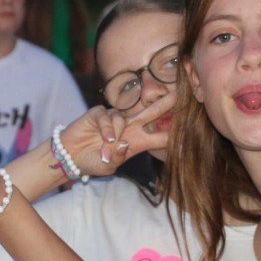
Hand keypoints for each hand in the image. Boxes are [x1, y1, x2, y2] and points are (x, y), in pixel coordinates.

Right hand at [59, 91, 176, 175]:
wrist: (71, 157)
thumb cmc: (92, 162)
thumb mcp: (108, 166)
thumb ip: (118, 157)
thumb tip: (124, 144)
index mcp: (137, 142)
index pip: (159, 136)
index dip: (173, 133)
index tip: (190, 129)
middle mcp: (129, 128)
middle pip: (152, 112)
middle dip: (166, 103)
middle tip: (181, 94)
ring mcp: (114, 119)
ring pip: (123, 117)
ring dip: (115, 134)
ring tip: (105, 147)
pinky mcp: (98, 113)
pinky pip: (107, 116)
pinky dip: (106, 128)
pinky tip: (102, 137)